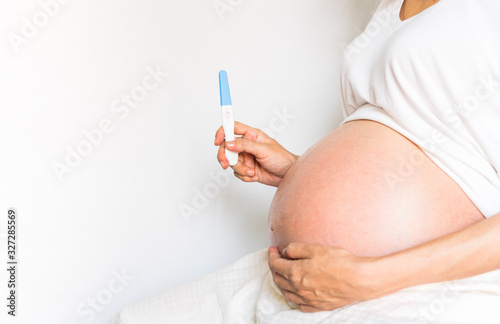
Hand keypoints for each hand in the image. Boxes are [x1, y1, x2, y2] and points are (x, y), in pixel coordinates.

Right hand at [214, 121, 298, 186]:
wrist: (288, 175)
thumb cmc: (282, 158)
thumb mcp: (263, 149)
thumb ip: (245, 145)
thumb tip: (229, 143)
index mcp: (251, 135)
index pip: (232, 128)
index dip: (222, 132)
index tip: (217, 141)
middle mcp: (246, 145)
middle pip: (226, 147)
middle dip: (225, 156)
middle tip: (226, 163)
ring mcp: (246, 157)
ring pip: (231, 162)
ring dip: (240, 169)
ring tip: (252, 172)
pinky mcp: (246, 169)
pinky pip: (237, 173)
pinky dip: (244, 176)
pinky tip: (255, 176)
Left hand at [268, 243, 382, 311]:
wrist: (359, 280)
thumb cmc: (340, 263)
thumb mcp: (315, 248)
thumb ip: (296, 249)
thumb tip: (285, 251)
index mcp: (295, 273)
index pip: (275, 264)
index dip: (272, 255)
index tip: (273, 250)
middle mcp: (299, 289)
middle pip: (278, 279)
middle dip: (274, 268)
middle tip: (277, 259)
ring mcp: (308, 299)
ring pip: (287, 294)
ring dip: (281, 283)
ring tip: (282, 275)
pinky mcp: (319, 305)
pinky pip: (300, 305)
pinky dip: (294, 298)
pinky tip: (297, 294)